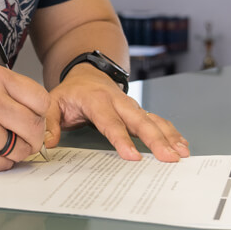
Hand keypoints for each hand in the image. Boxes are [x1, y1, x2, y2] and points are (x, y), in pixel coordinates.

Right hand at [0, 64, 49, 171]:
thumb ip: (15, 93)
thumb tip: (45, 118)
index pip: (41, 100)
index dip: (39, 112)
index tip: (31, 116)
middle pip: (35, 127)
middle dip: (32, 136)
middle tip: (20, 135)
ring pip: (22, 149)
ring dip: (14, 150)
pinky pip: (4, 164)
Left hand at [45, 64, 188, 161]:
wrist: (86, 74)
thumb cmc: (71, 92)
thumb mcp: (52, 102)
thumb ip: (50, 122)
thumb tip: (49, 142)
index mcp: (96, 100)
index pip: (110, 122)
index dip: (122, 139)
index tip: (133, 156)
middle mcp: (118, 101)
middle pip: (139, 120)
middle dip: (155, 139)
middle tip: (168, 157)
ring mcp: (130, 105)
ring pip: (152, 119)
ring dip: (168, 136)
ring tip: (181, 153)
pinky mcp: (138, 110)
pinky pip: (157, 120)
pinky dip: (170, 131)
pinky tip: (181, 144)